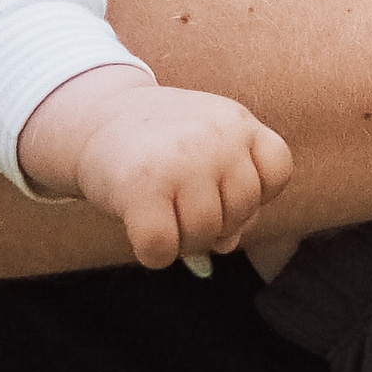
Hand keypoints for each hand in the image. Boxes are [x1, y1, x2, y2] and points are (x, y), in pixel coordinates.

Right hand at [21, 66, 294, 271]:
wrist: (94, 117)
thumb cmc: (160, 144)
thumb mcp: (207, 152)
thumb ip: (231, 194)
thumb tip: (229, 245)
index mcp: (238, 122)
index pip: (277, 171)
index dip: (254, 193)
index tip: (220, 185)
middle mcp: (217, 138)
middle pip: (242, 212)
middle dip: (214, 222)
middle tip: (180, 204)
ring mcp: (182, 163)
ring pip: (205, 236)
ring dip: (182, 241)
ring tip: (161, 213)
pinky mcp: (142, 189)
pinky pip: (163, 250)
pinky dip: (153, 254)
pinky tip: (139, 229)